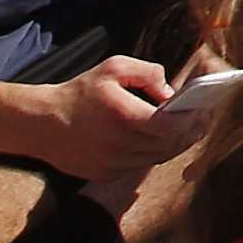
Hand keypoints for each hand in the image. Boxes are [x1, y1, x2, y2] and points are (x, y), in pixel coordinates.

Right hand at [47, 54, 205, 179]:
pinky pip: (138, 166)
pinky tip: (153, 140)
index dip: (191, 121)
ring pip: (155, 158)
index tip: (201, 111)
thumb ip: (148, 73)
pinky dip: (150, 154)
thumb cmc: (78, 92)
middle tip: (199, 121)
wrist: (41, 123)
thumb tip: (170, 93)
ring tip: (181, 129)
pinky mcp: (105, 174)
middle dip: (188, 133)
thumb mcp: (113, 68)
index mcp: (124, 116)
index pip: (172, 128)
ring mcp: (112, 163)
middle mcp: (120, 145)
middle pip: (169, 146)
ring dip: (171, 145)